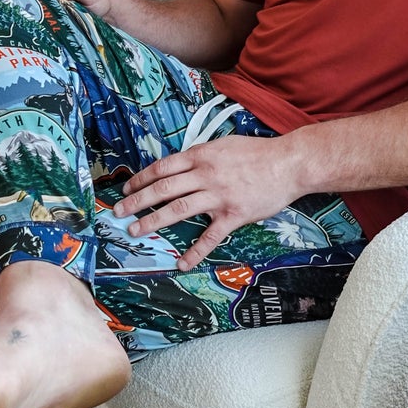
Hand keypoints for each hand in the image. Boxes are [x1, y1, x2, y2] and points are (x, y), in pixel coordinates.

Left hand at [113, 134, 301, 270]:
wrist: (289, 163)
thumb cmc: (258, 153)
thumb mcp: (224, 145)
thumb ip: (202, 156)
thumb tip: (181, 165)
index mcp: (202, 156)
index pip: (163, 167)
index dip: (141, 178)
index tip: (126, 188)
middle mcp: (206, 175)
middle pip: (163, 188)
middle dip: (137, 200)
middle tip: (118, 212)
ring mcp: (219, 195)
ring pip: (178, 209)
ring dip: (153, 221)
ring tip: (135, 230)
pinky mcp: (233, 214)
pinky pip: (210, 236)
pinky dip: (195, 251)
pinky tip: (182, 262)